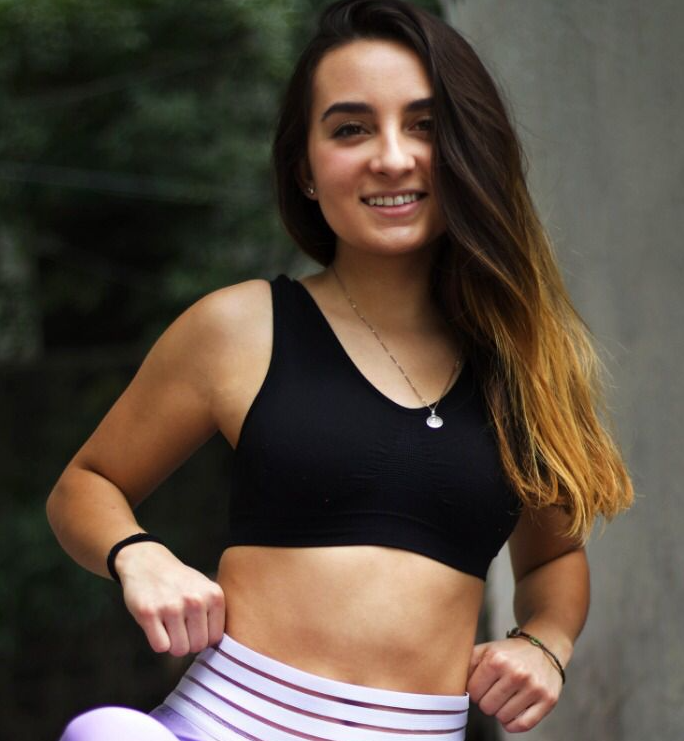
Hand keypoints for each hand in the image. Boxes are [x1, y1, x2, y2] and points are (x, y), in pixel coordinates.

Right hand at [116, 542, 225, 656]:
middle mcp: (195, 600)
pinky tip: (156, 624)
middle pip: (197, 646)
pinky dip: (157, 641)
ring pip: (179, 650)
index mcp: (214, 595)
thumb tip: (222, 648)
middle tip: (179, 626)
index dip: (203, 637)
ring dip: (172, 643)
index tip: (194, 627)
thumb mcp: (205, 589)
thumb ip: (214, 613)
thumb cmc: (179, 582)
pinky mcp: (149, 613)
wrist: (147, 563)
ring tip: (168, 623)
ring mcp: (172, 606)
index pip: (215, 638)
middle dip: (187, 642)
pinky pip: (161, 647)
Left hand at [466, 637, 562, 732]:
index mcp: (497, 659)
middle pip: (487, 707)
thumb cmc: (508, 653)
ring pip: (503, 718)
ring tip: (505, 697)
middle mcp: (516, 673)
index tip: (482, 685)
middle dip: (487, 701)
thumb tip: (450, 683)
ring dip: (500, 711)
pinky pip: (522, 725)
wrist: (542, 647)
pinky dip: (512, 724)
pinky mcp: (547, 700)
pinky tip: (512, 712)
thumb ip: (467, 665)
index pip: (473, 692)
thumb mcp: (485, 650)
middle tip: (494, 691)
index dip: (475, 691)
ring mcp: (534, 687)